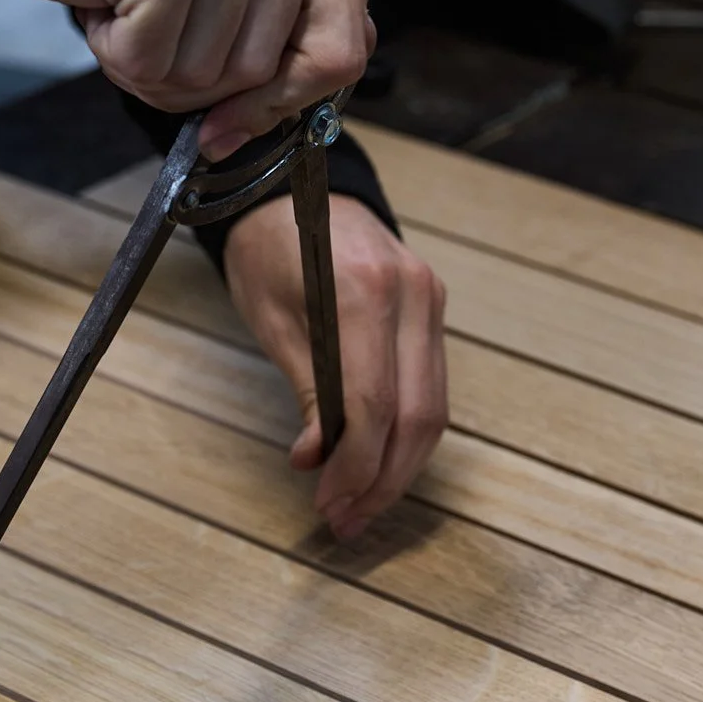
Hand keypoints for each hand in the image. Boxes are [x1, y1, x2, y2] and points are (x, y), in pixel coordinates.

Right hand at [0, 0, 371, 158]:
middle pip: (273, 75)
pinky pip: (154, 66)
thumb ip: (278, 25)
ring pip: (213, 79)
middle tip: (155, 32)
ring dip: (152, 64)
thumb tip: (298, 108)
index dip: (284, 100)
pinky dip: (115, 51)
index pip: (347, 49)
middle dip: (204, 83)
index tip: (231, 121)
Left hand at [223, 194, 448, 540]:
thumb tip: (317, 460)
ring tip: (360, 505)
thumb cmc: (267, 247)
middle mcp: (412, 294)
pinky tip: (378, 462)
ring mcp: (429, 298)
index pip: (374, 405)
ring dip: (400, 466)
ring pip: (434, 407)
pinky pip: (431, 384)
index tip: (328, 503)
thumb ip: (307, 391)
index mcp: (363, 293)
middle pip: (418, 416)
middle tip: (346, 520)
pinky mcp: (432, 306)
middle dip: (383, 480)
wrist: (293, 181)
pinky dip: (407, 431)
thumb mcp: (272, 320)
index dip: (355, 467)